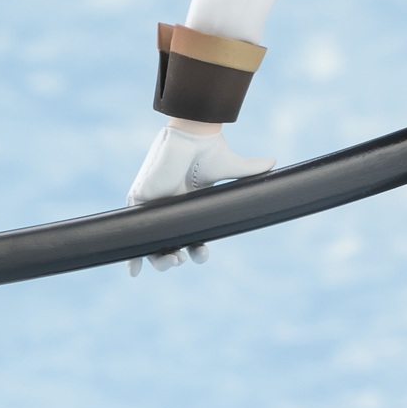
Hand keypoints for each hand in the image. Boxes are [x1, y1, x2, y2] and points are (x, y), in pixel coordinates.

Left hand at [125, 122, 275, 274]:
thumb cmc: (209, 149)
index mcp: (190, 206)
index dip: (196, 251)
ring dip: (158, 259)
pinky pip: (131, 228)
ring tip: (170, 261)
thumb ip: (250, 169)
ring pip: (152, 242)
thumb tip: (274, 163)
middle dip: (174, 258)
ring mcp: (153, 205)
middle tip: (180, 259)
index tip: (202, 253)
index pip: (191, 236)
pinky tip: (134, 271)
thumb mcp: (231, 167)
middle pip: (170, 243)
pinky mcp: (139, 198)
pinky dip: (133, 252)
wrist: (191, 136)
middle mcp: (171, 207)